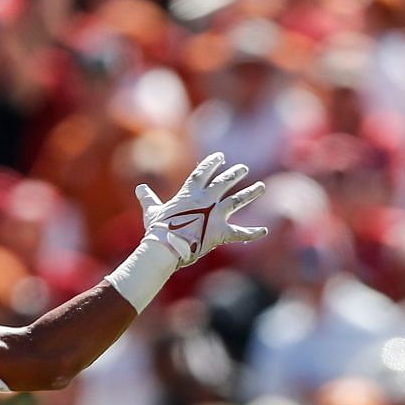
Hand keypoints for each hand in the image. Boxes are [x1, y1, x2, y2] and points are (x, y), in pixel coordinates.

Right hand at [134, 154, 267, 265]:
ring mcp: (216, 215)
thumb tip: (140, 188)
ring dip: (250, 193)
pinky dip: (252, 233)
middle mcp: (206, 200)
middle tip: (243, 169)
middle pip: (224, 182)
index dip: (211, 163)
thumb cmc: (158, 229)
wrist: (166, 247)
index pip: (202, 173)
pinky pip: (240, 233)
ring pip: (238, 200)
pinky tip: (264, 231)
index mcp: (190, 193)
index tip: (220, 157)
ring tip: (261, 187)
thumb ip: (148, 198)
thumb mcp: (152, 210)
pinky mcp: (221, 232)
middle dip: (234, 174)